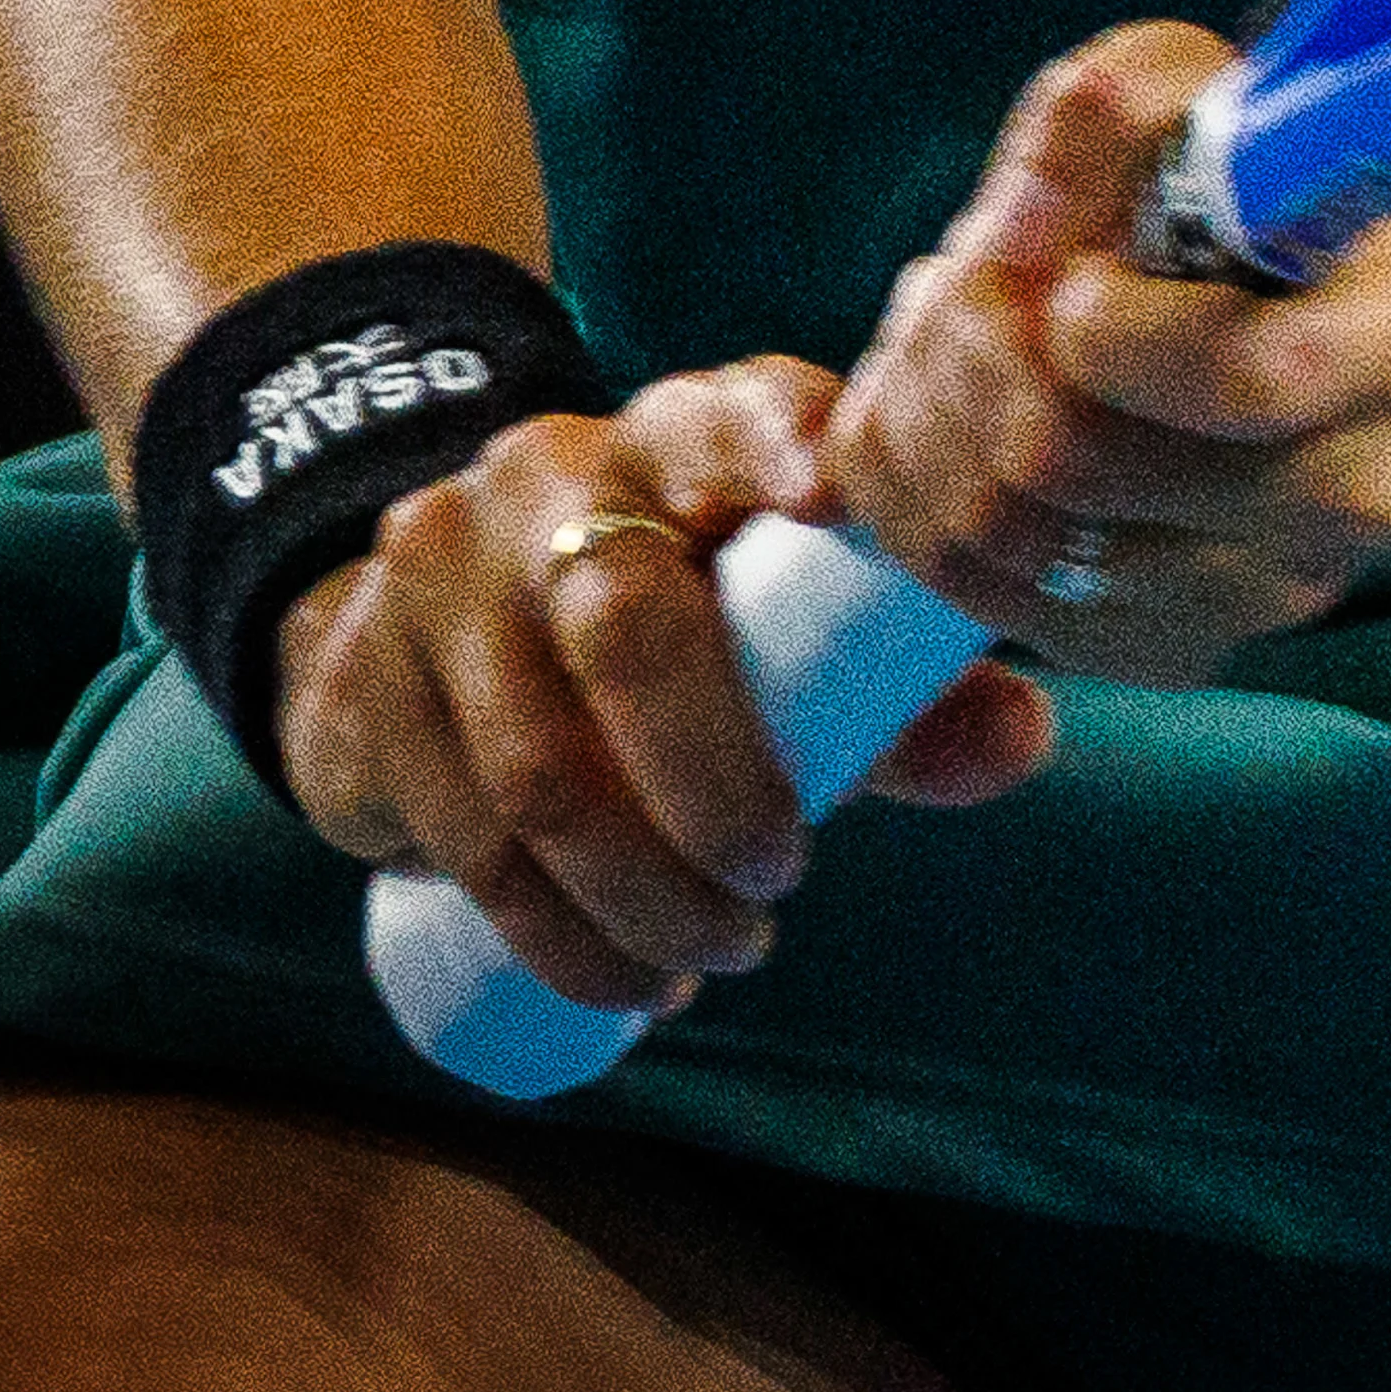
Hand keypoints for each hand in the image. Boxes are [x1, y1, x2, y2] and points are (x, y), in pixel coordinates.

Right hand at [275, 357, 1055, 1022]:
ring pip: (541, 765)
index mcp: (675, 435)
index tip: (830, 494)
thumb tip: (1024, 736)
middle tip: (779, 886)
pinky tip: (622, 979)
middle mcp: (548, 475)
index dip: (774, 439)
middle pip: (627, 624)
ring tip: (718, 955)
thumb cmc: (668, 618)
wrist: (429, 611)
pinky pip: (461, 834)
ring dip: (641, 896)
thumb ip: (897, 684)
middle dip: (717, 785)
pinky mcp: (366, 677)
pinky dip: (556, 933)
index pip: (724, 411)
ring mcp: (440, 571)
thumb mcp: (772, 620)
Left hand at [817, 21, 1390, 681]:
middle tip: (958, 279)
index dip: (1104, 325)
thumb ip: (1099, 112)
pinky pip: (987, 599)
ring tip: (942, 333)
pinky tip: (943, 418)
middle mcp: (1362, 496)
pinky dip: (916, 501)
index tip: (1074, 275)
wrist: (1246, 283)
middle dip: (971, 349)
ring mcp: (1270, 595)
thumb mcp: (1184, 86)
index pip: (1245, 376)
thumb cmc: (1223, 172)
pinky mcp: (1174, 649)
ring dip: (926, 415)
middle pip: (1083, 462)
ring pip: (1012, 536)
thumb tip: (1014, 239)